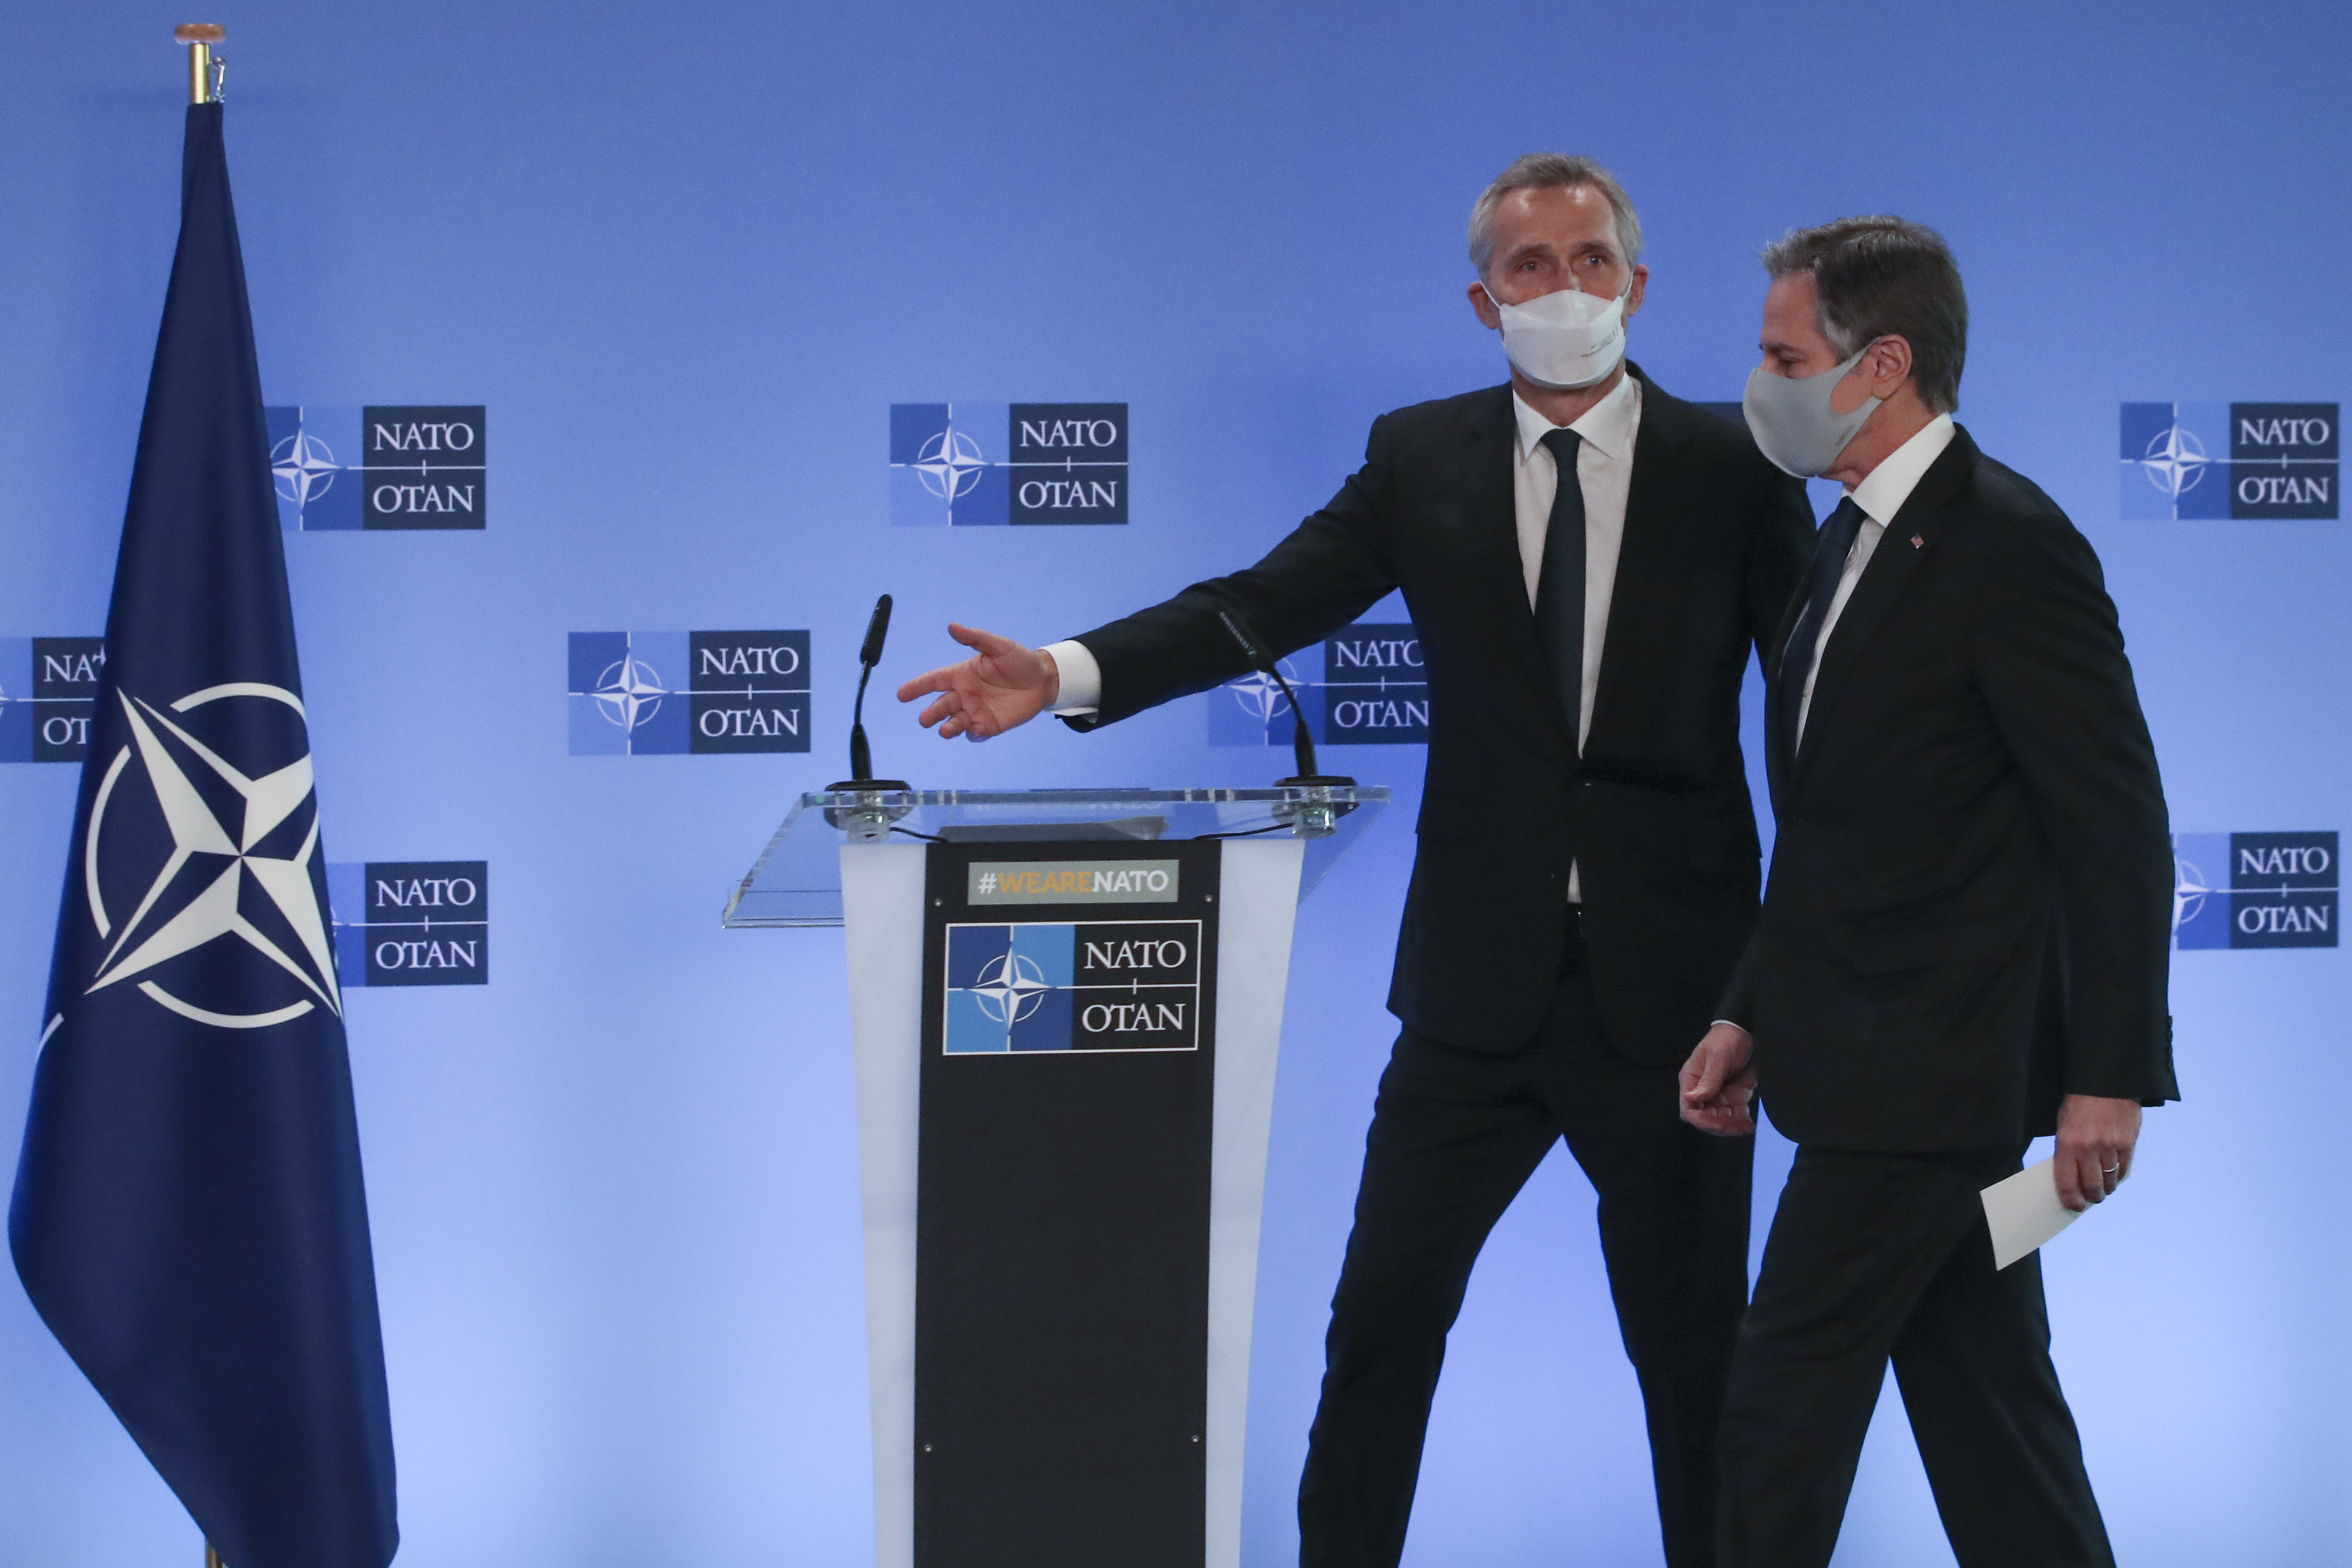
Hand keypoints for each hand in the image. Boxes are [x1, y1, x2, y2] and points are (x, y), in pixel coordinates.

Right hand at [895, 623, 1059, 740]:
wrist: (1043, 679)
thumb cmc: (1018, 660)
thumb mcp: (998, 646)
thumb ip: (975, 638)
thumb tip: (952, 626)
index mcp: (961, 674)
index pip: (934, 681)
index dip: (917, 687)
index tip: (901, 694)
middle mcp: (964, 694)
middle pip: (941, 706)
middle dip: (931, 714)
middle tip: (924, 720)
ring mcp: (976, 711)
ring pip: (955, 723)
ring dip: (948, 728)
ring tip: (945, 731)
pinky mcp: (989, 725)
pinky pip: (976, 733)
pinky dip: (973, 733)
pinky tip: (976, 730)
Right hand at [1679, 1023, 1756, 1136]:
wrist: (1748, 1032)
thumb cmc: (1728, 1039)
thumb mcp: (1718, 1058)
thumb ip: (1708, 1080)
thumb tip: (1692, 1099)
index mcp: (1692, 1080)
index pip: (1689, 1108)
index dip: (1701, 1120)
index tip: (1718, 1124)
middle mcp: (1703, 1090)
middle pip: (1705, 1117)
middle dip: (1719, 1125)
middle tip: (1736, 1127)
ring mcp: (1719, 1094)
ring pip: (1720, 1120)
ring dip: (1732, 1126)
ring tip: (1746, 1127)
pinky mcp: (1734, 1096)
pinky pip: (1734, 1115)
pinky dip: (1741, 1122)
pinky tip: (1749, 1125)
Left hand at [2053, 1093, 2140, 1211]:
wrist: (2104, 1082)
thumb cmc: (2078, 1105)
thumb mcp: (2063, 1125)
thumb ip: (2067, 1151)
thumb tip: (2072, 1178)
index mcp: (2067, 1144)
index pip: (2067, 1182)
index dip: (2070, 1199)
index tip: (2073, 1206)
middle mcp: (2089, 1147)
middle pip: (2091, 1186)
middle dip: (2091, 1197)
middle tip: (2091, 1199)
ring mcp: (2110, 1146)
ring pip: (2109, 1180)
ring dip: (2106, 1188)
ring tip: (2103, 1188)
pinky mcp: (2128, 1142)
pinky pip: (2124, 1169)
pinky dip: (2119, 1176)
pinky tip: (2114, 1176)